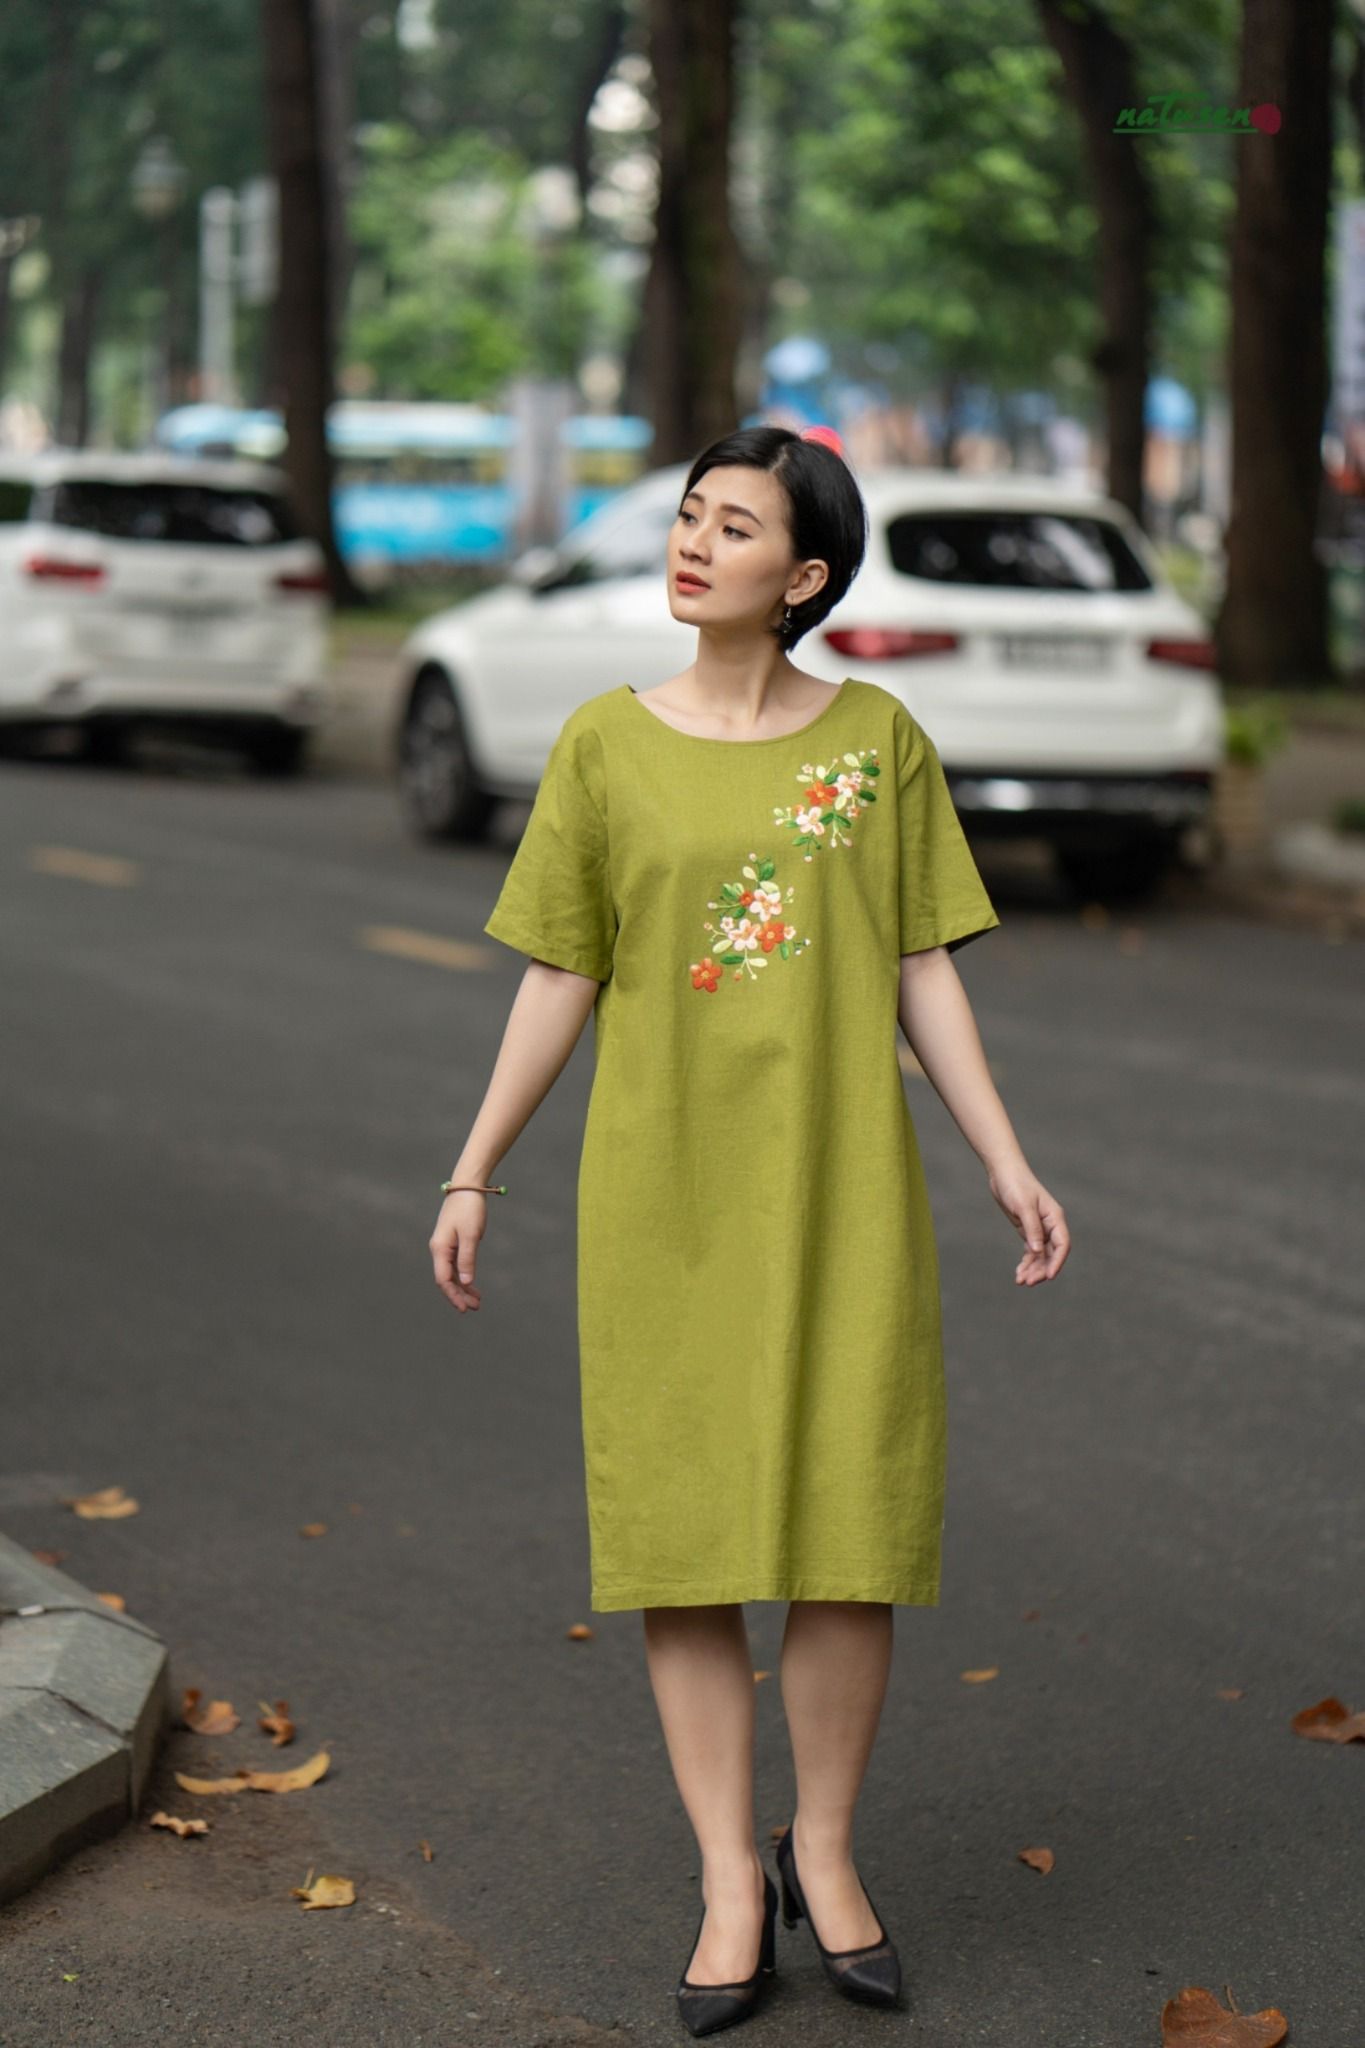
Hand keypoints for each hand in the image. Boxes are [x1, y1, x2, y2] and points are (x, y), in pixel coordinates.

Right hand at [430, 1190, 487, 1312]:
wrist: (467, 1187)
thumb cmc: (469, 1209)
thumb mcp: (471, 1235)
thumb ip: (467, 1259)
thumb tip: (465, 1282)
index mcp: (440, 1248)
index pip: (443, 1279)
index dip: (453, 1295)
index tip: (464, 1308)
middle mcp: (439, 1249)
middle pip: (446, 1279)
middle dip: (459, 1295)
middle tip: (475, 1308)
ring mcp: (445, 1246)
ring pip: (452, 1273)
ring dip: (463, 1287)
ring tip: (477, 1301)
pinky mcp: (452, 1242)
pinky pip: (456, 1265)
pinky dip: (464, 1275)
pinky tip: (472, 1284)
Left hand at [988, 1163, 1069, 1285]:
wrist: (1003, 1173)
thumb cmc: (1015, 1184)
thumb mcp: (1023, 1206)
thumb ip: (1032, 1228)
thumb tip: (1037, 1251)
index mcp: (1055, 1217)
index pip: (1062, 1244)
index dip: (1057, 1261)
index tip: (1048, 1277)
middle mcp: (1050, 1225)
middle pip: (1052, 1253)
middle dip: (1041, 1269)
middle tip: (1027, 1282)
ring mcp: (1040, 1229)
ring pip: (1041, 1255)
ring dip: (1033, 1269)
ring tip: (1021, 1281)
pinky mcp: (1028, 1230)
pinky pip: (1031, 1252)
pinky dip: (1026, 1263)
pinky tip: (1019, 1273)